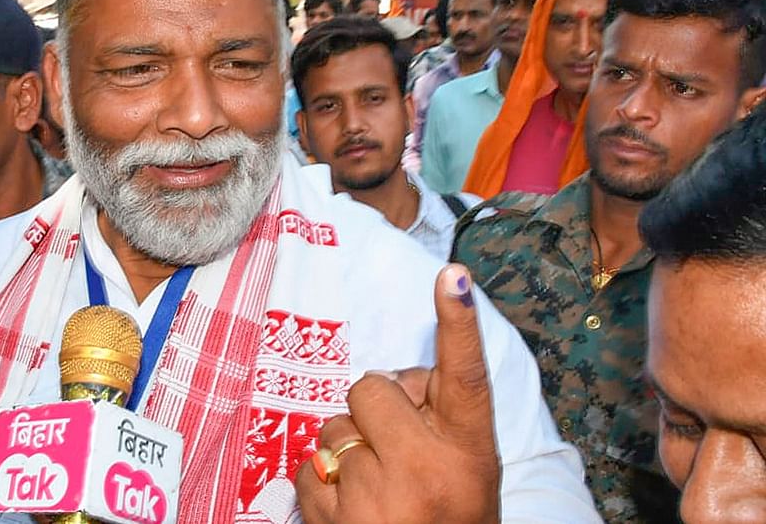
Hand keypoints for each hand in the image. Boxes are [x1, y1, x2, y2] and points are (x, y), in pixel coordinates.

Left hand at [295, 264, 500, 523]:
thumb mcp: (468, 470)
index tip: (451, 276)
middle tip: (398, 448)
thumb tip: (396, 376)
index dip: (459, 324)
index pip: (465, 378)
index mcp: (468, 454)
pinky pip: (308, 466)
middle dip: (378, 410)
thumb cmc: (450, 519)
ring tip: (377, 486)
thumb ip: (441, 415)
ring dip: (348, 447)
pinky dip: (323, 483)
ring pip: (333, 426)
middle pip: (372, 388)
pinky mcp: (332, 519)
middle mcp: (425, 470)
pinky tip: (352, 508)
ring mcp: (375, 496)